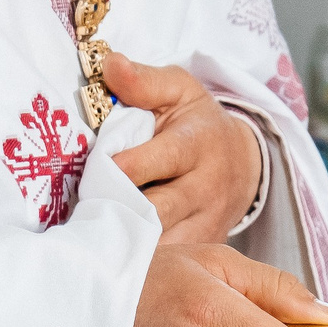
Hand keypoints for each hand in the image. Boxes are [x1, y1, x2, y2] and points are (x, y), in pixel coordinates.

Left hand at [104, 51, 264, 245]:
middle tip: (84, 214)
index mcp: (196, 142)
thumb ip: (144, 81)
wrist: (244, 162)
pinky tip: (114, 259)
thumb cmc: (197, 123)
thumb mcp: (179, 90)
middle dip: (121, 211)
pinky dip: (143, 262)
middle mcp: (205, 185)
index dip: (124, 168)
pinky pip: (172, 261)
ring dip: (128, 242)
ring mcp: (207, 220)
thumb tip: (109, 64)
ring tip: (93, 240)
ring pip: (164, 242)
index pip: (160, 159)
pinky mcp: (204, 245)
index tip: (93, 171)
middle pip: (159, 209)